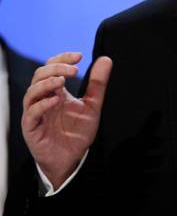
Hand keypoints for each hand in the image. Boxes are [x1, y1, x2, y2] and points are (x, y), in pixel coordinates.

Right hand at [22, 51, 112, 188]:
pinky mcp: (32, 128)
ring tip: (62, 82)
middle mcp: (43, 99)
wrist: (72, 159)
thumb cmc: (78, 132)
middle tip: (74, 70)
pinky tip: (56, 100)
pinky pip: (31, 113)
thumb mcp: (93, 106)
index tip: (79, 56)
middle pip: (39, 75)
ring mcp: (35, 113)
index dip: (62, 58)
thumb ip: (98, 84)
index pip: (51, 67)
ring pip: (31, 92)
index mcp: (55, 91)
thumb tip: (106, 59)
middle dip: (56, 69)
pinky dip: (42, 104)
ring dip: (46, 84)